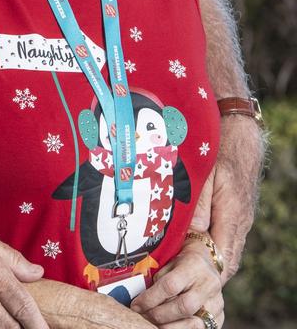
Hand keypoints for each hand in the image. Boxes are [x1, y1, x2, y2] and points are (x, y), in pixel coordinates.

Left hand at [131, 238, 223, 327]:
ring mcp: (216, 303)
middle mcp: (208, 285)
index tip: (135, 305)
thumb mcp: (169, 260)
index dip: (150, 298)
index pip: (170, 285)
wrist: (209, 262)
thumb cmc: (184, 261)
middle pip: (183, 307)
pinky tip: (166, 326)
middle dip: (159, 315)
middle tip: (143, 316)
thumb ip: (158, 276)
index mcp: (194, 266)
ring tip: (153, 324)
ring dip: (170, 327)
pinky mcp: (219, 318)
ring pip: (194, 324)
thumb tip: (141, 295)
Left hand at [190, 115, 264, 282]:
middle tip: (184, 288)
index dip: (207, 273)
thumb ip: (197, 205)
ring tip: (186, 277)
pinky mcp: (236, 214)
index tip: (190, 285)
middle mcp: (240, 221)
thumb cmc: (219, 150)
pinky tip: (195, 253)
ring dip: (210, 264)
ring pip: (227, 250)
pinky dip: (213, 250)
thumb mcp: (204, 175)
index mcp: (232, 214)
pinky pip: (225, 238)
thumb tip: (192, 235)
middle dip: (208, 275)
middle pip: (227, 259)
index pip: (223, 255)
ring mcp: (240, 219)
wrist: (239, 136)